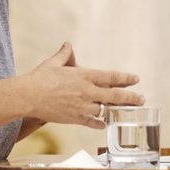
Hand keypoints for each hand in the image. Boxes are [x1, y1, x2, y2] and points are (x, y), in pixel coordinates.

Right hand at [22, 42, 144, 128]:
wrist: (28, 96)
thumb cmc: (40, 77)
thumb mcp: (54, 62)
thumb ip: (64, 54)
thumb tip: (67, 45)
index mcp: (84, 75)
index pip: (111, 77)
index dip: (126, 78)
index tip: (136, 79)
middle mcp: (87, 91)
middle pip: (115, 95)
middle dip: (131, 97)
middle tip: (141, 99)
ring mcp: (82, 106)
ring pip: (106, 110)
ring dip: (117, 111)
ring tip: (127, 112)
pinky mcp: (74, 118)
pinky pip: (92, 122)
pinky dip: (100, 123)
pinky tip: (105, 124)